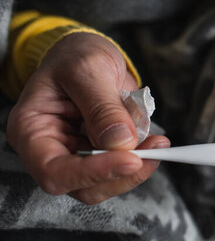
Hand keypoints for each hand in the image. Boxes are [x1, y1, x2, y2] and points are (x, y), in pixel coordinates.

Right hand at [7, 32, 169, 204]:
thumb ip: (103, 106)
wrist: (88, 53)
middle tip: (154, 148)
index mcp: (31, 130)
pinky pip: (123, 169)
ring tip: (158, 141)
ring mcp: (78, 156)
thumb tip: (121, 143)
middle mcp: (51, 151)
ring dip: (138, 167)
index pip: (53, 171)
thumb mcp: (87, 69)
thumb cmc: (75, 56)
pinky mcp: (102, 155)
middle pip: (84, 186)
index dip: (92, 172)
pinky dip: (143, 158)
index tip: (130, 159)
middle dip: (122, 173)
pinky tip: (155, 140)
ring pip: (107, 183)